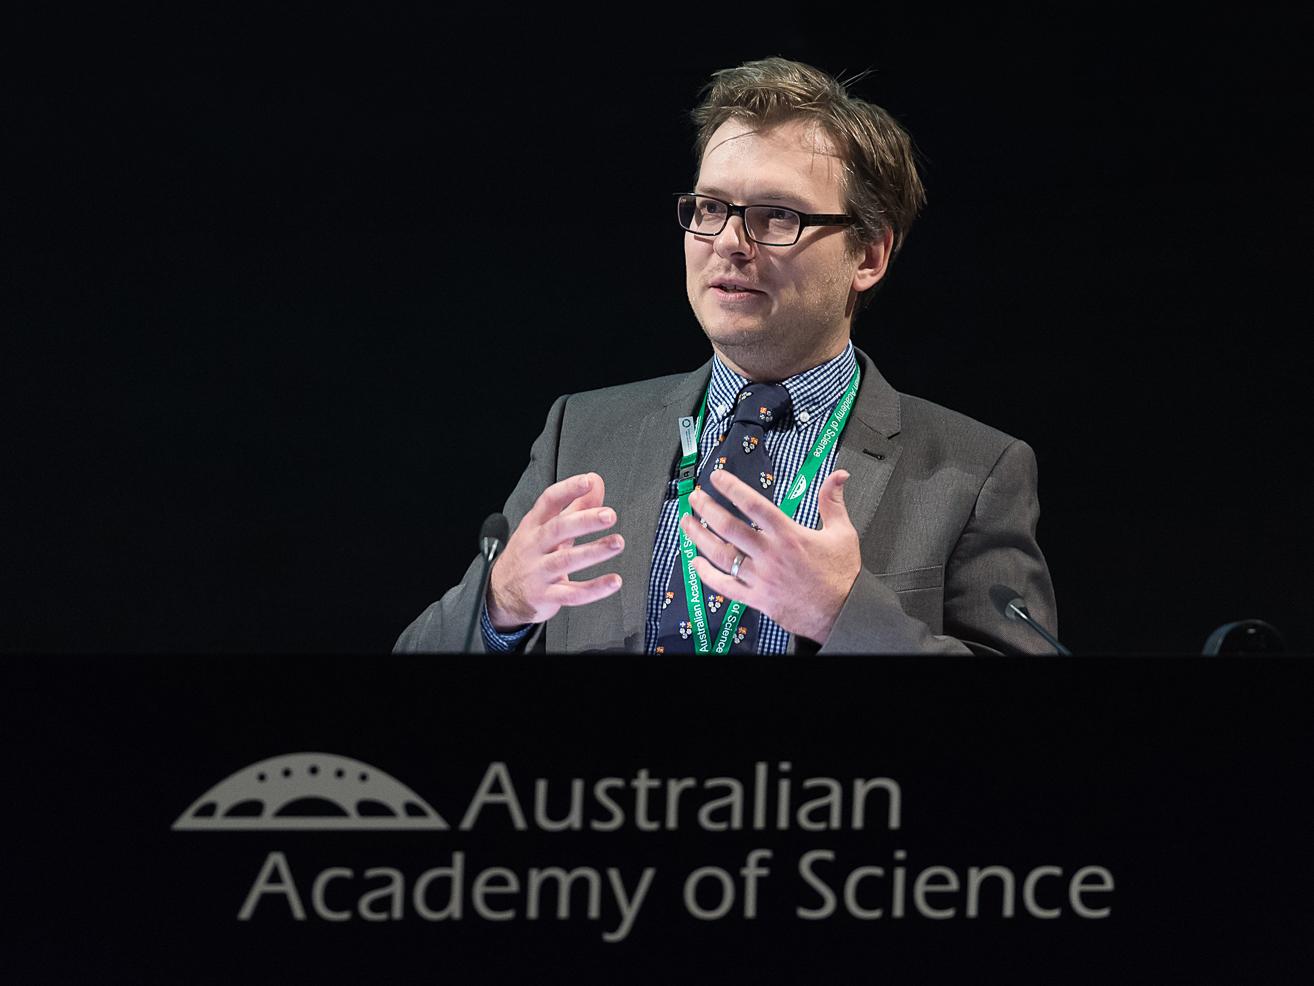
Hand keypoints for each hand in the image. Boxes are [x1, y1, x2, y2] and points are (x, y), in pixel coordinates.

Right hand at [486, 472, 623, 630]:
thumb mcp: (546, 527)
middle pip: (558, 529)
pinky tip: (614, 581)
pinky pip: (572, 594)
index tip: (588, 481)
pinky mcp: (546, 596)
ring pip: (566, 560)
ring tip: (617, 543)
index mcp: (534, 525)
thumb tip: (596, 481)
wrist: (500, 594)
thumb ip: (575, 505)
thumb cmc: (529, 555)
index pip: (549, 501)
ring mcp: (538, 572)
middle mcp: (534, 546)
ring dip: (594, 551)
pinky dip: (594, 589)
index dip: (568, 489)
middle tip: (609, 515)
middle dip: (585, 520)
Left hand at [682, 467, 860, 644]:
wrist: (844, 612)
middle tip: (695, 498)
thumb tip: (838, 476)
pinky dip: (708, 575)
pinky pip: (726, 587)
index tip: (717, 478)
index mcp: (789, 536)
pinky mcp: (757, 598)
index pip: (753, 505)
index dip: (732, 488)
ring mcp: (761, 578)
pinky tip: (696, 564)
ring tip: (686, 523)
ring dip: (699, 537)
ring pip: (721, 555)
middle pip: (729, 528)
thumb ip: (833, 501)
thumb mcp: (842, 532)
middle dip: (707, 509)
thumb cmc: (842, 576)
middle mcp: (770, 555)